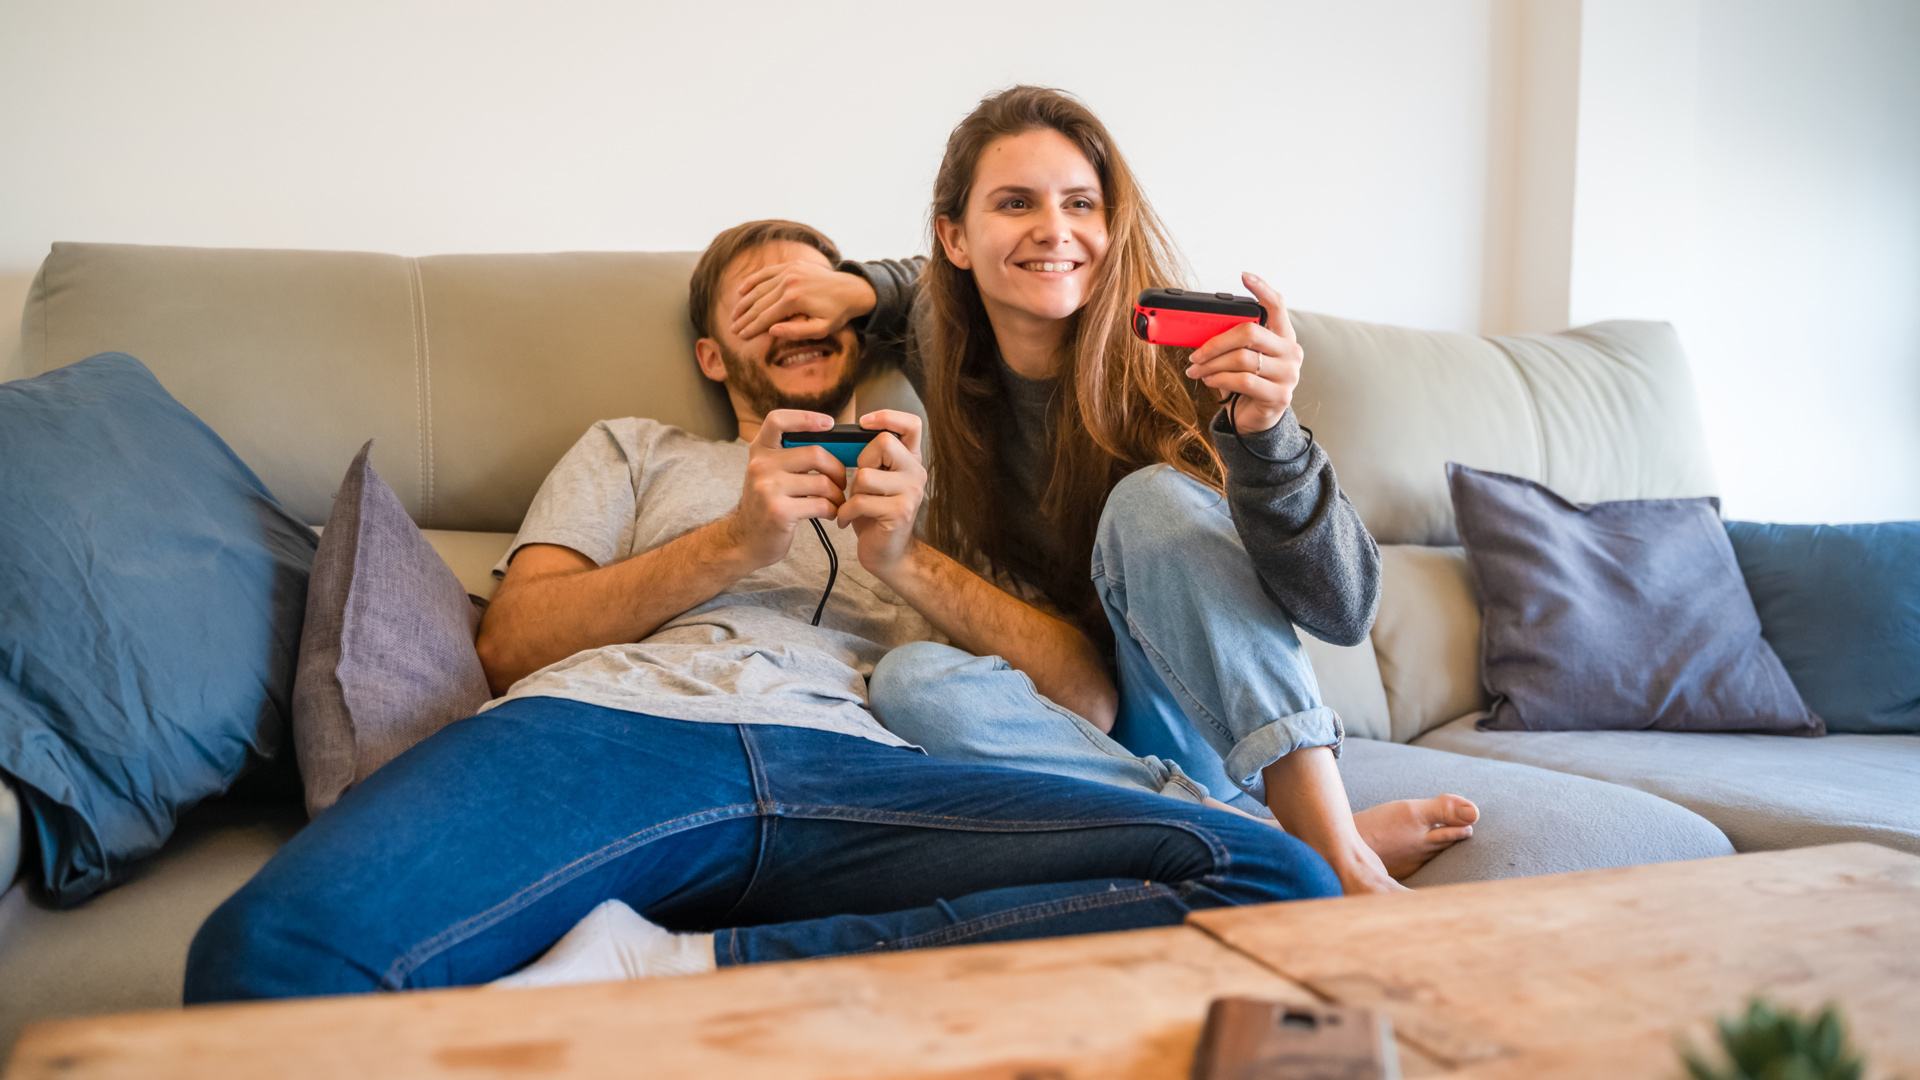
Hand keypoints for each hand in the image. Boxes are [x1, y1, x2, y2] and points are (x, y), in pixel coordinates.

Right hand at [726, 410, 847, 569]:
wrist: (745, 540)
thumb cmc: (767, 504)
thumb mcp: (769, 472)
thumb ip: (791, 456)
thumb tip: (835, 443)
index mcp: (760, 451)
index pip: (778, 420)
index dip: (806, 418)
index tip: (829, 424)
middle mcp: (760, 465)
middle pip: (815, 453)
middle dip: (837, 469)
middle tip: (840, 481)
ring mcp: (768, 488)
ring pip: (822, 482)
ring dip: (837, 494)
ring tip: (836, 501)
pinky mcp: (779, 511)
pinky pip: (821, 505)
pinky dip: (833, 510)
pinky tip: (830, 514)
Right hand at [729, 260, 878, 342]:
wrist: (852, 289)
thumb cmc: (837, 313)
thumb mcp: (821, 329)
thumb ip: (796, 332)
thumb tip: (771, 331)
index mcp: (794, 299)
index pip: (765, 317)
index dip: (751, 328)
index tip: (740, 337)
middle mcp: (789, 282)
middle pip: (759, 303)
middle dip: (744, 317)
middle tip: (732, 328)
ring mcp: (789, 271)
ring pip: (759, 288)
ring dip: (744, 302)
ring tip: (734, 315)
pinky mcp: (791, 265)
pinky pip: (766, 273)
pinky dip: (753, 281)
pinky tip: (742, 291)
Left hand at [833, 409, 926, 579]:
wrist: (887, 554)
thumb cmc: (874, 515)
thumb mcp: (874, 480)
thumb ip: (872, 458)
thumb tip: (843, 438)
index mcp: (911, 460)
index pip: (911, 424)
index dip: (888, 417)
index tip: (864, 422)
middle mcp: (917, 472)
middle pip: (884, 443)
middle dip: (862, 461)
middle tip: (860, 483)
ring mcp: (911, 493)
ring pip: (866, 475)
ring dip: (851, 492)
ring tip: (853, 505)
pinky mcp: (900, 512)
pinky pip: (860, 501)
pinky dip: (846, 512)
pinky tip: (846, 520)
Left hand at [1184, 272, 1302, 434]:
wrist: (1257, 420)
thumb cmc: (1247, 384)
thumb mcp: (1241, 358)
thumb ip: (1233, 341)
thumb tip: (1199, 328)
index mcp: (1284, 336)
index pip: (1278, 305)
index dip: (1262, 288)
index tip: (1244, 276)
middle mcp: (1292, 352)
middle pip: (1250, 332)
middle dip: (1216, 342)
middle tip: (1196, 352)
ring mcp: (1289, 375)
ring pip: (1242, 359)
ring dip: (1211, 364)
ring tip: (1196, 369)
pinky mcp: (1279, 396)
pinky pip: (1243, 381)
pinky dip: (1219, 379)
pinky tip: (1208, 380)